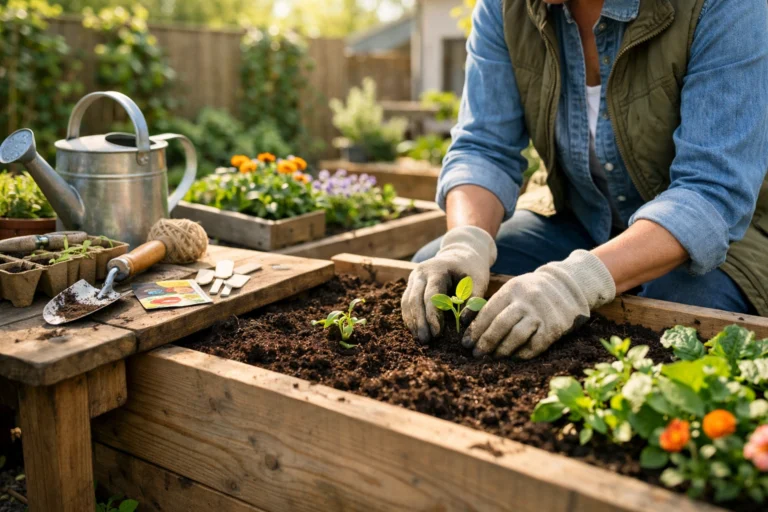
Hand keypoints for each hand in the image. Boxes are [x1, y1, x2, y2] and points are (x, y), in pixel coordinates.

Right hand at [402, 226, 496, 343]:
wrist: (461, 253)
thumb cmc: (472, 269)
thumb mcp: (479, 281)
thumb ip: (473, 300)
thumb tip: (463, 322)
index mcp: (437, 270)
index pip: (431, 295)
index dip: (433, 316)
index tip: (438, 334)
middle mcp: (421, 272)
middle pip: (415, 299)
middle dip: (420, 322)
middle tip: (426, 341)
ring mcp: (414, 277)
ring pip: (407, 301)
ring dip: (412, 321)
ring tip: (420, 339)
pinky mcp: (412, 284)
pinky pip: (406, 302)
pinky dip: (410, 317)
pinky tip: (416, 330)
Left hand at [463, 250, 615, 358]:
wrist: (568, 287)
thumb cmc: (532, 292)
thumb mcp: (513, 289)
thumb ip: (494, 304)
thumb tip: (468, 324)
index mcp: (512, 289)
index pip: (489, 312)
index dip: (476, 329)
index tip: (466, 343)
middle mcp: (527, 300)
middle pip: (501, 325)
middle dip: (486, 342)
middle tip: (476, 354)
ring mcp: (542, 313)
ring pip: (517, 336)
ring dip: (502, 350)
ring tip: (493, 357)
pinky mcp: (555, 327)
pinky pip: (535, 345)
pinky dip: (522, 354)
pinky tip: (514, 358)